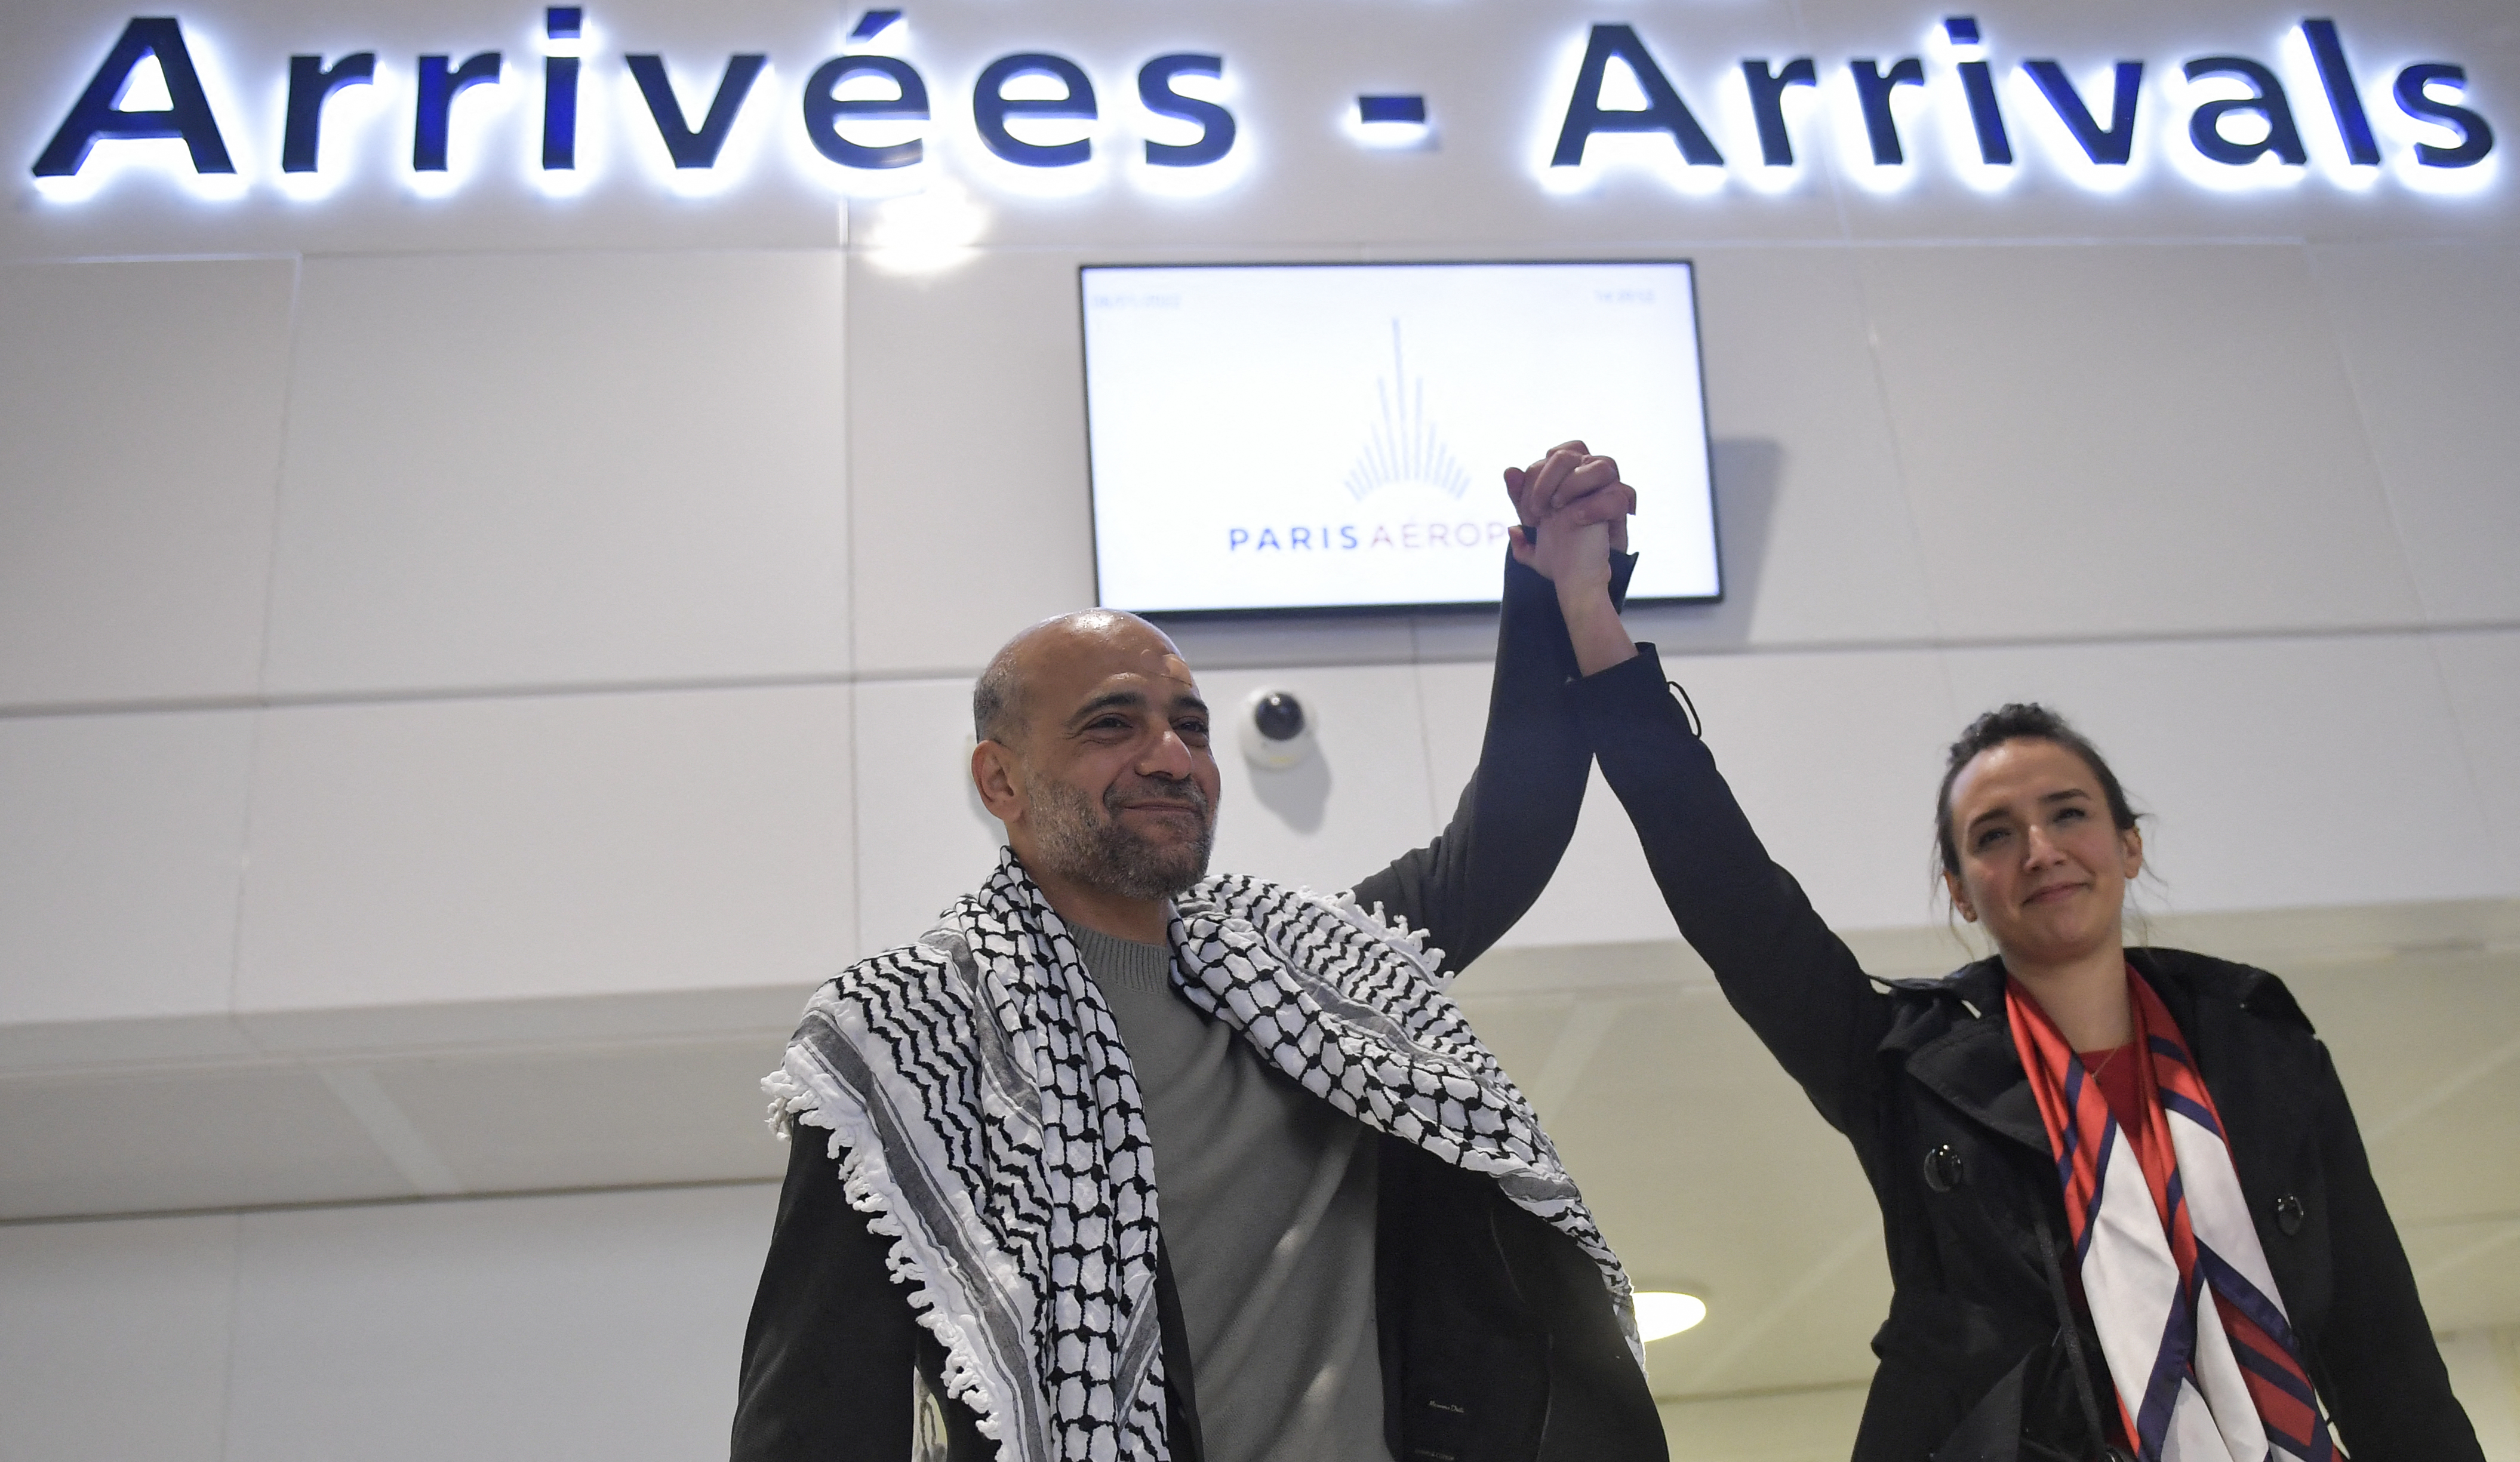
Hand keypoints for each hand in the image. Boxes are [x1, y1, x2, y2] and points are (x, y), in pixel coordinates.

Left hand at [1501, 441, 1638, 676]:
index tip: (1527, 515)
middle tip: (1539, 512)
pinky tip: (1576, 520)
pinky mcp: (1621, 513)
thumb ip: (1519, 502)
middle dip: (1545, 479)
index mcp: (1567, 482)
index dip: (1532, 479)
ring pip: (1601, 464)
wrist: (1577, 584)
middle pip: (1570, 452)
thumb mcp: (1531, 531)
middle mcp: (1588, 482)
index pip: (1551, 456)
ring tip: (1558, 510)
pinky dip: (1593, 506)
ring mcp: (1607, 494)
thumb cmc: (1559, 558)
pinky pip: (1617, 496)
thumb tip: (1509, 471)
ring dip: (1571, 484)